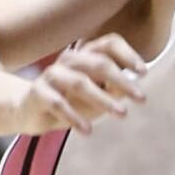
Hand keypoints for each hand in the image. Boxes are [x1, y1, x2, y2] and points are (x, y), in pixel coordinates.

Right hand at [15, 33, 147, 134]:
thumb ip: (114, 89)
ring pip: (80, 82)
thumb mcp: (98, 95)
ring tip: (123, 114)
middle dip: (123, 81)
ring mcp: (52, 74)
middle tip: (142, 99)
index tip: (144, 73)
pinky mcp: (37, 93)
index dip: (128, 55)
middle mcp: (70, 60)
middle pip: (99, 63)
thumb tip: (133, 90)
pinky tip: (88, 130)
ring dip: (104, 99)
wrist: (30, 111)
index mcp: (86, 55)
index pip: (109, 43)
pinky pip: (58, 104)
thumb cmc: (72, 101)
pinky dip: (74, 117)